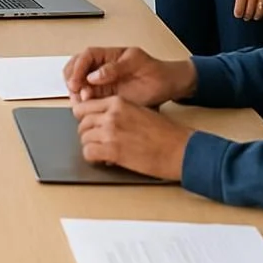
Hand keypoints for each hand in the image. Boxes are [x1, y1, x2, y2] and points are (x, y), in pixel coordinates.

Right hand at [64, 46, 194, 106]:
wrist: (168, 87)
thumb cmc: (156, 72)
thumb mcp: (138, 64)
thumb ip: (115, 68)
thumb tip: (94, 75)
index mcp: (109, 55)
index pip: (87, 56)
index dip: (79, 67)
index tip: (77, 80)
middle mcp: (102, 67)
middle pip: (76, 67)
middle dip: (72, 78)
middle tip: (74, 90)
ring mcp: (102, 81)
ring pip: (79, 82)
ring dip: (75, 90)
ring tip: (79, 101)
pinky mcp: (105, 95)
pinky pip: (88, 96)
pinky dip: (82, 101)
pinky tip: (84, 106)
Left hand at [72, 96, 192, 179]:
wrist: (179, 149)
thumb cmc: (165, 133)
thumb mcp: (139, 111)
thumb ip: (117, 112)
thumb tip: (99, 119)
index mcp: (117, 103)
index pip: (84, 107)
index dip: (84, 118)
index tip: (89, 125)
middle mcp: (111, 115)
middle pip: (82, 123)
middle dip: (87, 134)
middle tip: (96, 141)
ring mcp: (110, 132)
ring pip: (84, 138)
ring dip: (90, 146)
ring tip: (102, 151)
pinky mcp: (112, 151)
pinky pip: (88, 153)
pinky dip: (93, 158)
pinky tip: (103, 160)